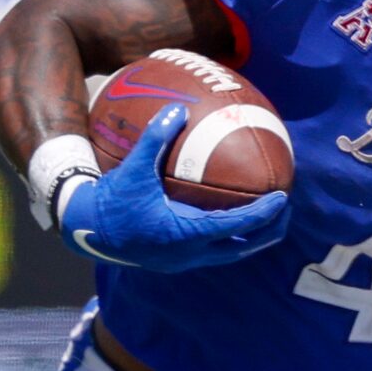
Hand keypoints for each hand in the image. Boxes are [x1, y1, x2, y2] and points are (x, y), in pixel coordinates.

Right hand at [60, 102, 289, 271]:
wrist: (87, 231)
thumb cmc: (111, 200)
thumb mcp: (133, 168)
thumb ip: (156, 139)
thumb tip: (176, 109)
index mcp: (185, 233)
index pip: (236, 225)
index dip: (262, 213)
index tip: (282, 197)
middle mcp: (190, 254)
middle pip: (243, 248)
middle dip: (268, 231)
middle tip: (285, 209)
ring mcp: (185, 261)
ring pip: (230, 254)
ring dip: (252, 238)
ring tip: (269, 218)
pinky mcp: (177, 261)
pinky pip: (214, 251)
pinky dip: (231, 238)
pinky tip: (235, 220)